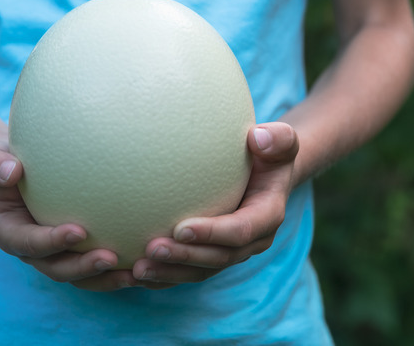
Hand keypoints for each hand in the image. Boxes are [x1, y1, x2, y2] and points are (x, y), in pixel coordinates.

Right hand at [0, 141, 146, 290]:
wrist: (9, 169)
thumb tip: (10, 171)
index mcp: (10, 233)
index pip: (29, 243)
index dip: (52, 242)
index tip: (78, 231)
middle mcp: (32, 250)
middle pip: (57, 268)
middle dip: (83, 267)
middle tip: (111, 258)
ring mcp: (54, 254)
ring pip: (79, 275)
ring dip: (105, 278)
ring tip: (134, 273)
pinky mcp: (74, 250)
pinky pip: (95, 265)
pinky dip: (116, 269)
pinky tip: (144, 262)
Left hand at [131, 122, 298, 287]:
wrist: (266, 173)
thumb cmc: (268, 151)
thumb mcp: (281, 140)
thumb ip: (278, 138)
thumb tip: (257, 137)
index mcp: (267, 216)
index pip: (240, 231)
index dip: (212, 233)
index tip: (180, 228)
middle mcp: (251, 242)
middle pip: (217, 258)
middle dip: (184, 257)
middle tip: (152, 249)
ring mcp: (230, 253)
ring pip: (199, 272)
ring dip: (168, 273)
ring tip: (137, 269)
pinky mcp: (211, 257)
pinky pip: (186, 272)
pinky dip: (161, 276)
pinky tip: (132, 273)